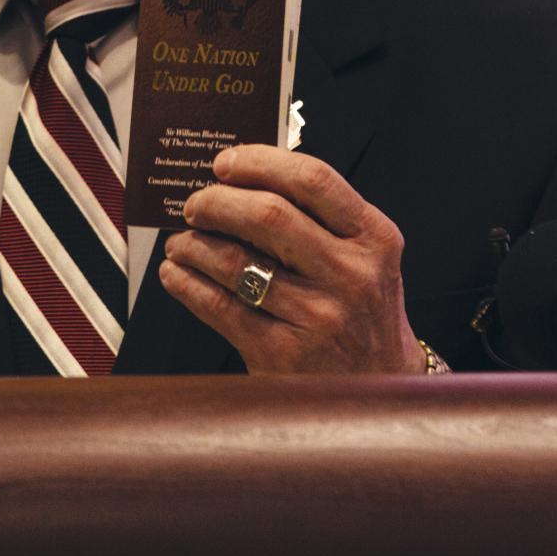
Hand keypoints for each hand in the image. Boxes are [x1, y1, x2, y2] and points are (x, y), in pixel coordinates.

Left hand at [159, 144, 422, 373]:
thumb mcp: (366, 261)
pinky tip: (176, 275)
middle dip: (217, 202)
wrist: (379, 392)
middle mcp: (351, 274)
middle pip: (268, 215)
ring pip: (236, 262)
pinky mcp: (283, 353)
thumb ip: (321, 220)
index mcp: (374, 239)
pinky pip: (220, 307)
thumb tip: (243, 182)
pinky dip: (187, 284)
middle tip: (195, 204)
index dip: (260, 163)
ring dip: (194, 245)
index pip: (313, 179)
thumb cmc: (363, 316)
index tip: (225, 163)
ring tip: (181, 242)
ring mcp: (319, 316)